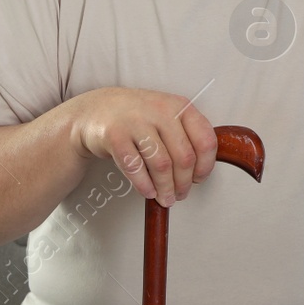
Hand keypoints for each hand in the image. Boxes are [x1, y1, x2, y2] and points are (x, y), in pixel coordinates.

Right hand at [64, 87, 217, 207]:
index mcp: (179, 106)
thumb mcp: (167, 114)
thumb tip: (202, 167)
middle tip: (181, 194)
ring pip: (161, 165)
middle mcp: (160, 111)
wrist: (97, 110)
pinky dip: (144, 185)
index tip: (199, 178)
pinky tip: (148, 191)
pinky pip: (135, 168)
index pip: (205, 140)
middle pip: (184, 157)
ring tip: (166, 198)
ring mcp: (136, 122)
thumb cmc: (137, 116)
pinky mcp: (116, 136)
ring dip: (166, 189)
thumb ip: (186, 134)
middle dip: (184, 183)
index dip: (205, 166)